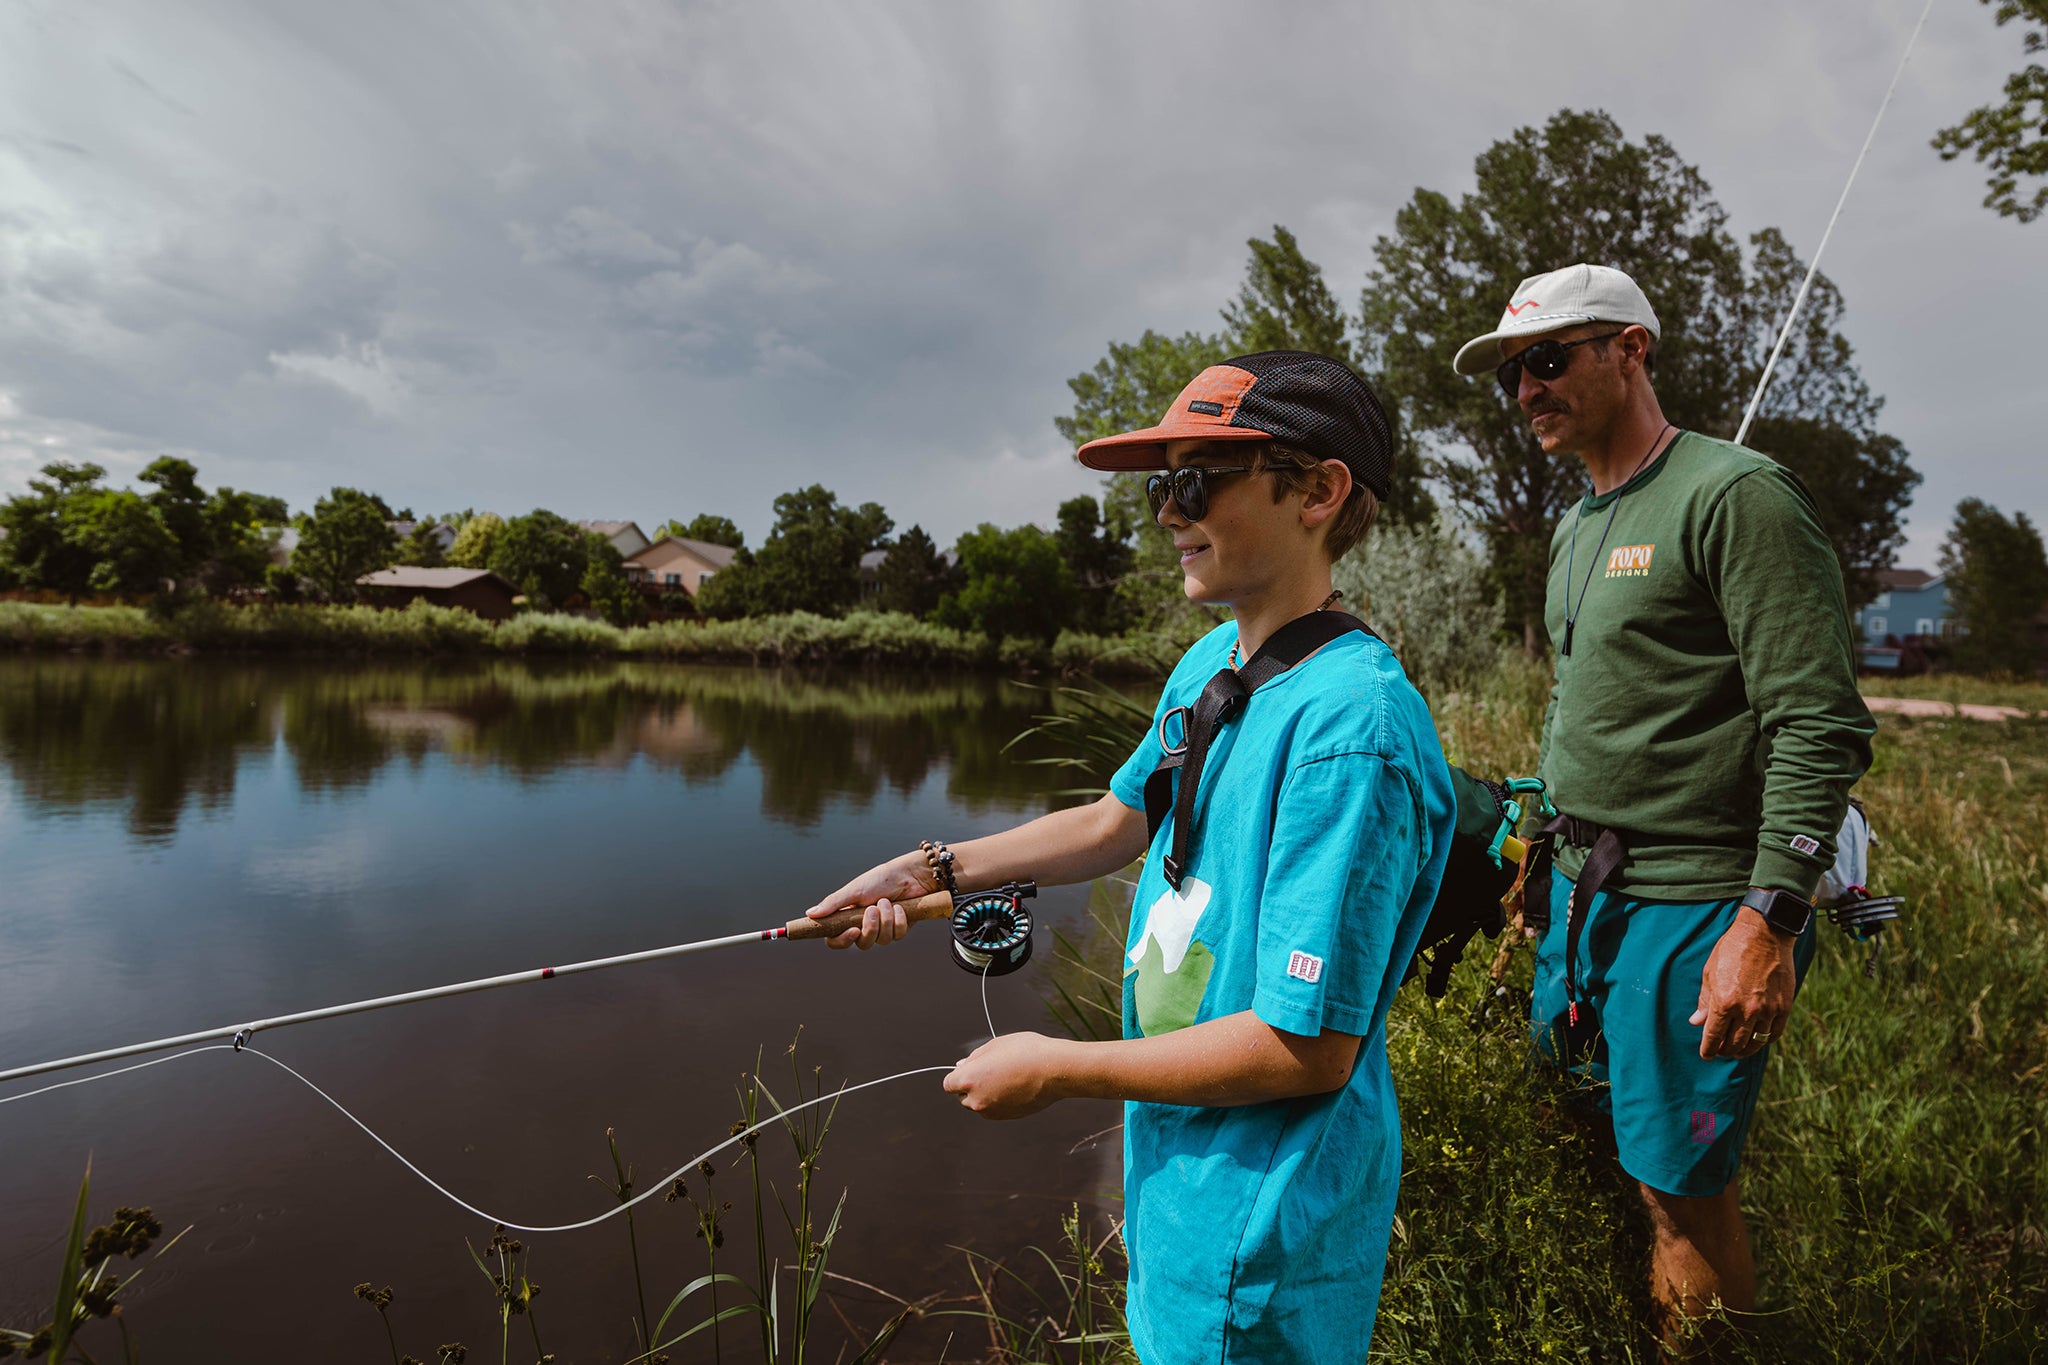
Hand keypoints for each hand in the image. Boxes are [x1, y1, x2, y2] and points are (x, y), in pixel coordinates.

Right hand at [804, 853, 934, 949]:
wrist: (910, 874)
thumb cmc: (880, 879)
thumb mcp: (854, 890)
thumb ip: (833, 903)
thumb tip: (810, 914)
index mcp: (848, 916)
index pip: (836, 939)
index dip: (841, 941)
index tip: (852, 931)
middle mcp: (864, 925)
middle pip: (861, 944)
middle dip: (870, 928)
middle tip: (873, 908)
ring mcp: (882, 929)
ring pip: (881, 941)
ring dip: (885, 920)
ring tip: (887, 901)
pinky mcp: (899, 929)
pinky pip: (897, 936)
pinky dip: (899, 920)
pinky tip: (900, 907)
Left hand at [943, 1032, 1070, 1118]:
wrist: (1054, 1070)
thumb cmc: (1026, 1052)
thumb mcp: (995, 1045)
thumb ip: (974, 1058)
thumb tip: (961, 1067)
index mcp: (969, 1080)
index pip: (949, 1084)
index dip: (958, 1075)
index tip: (971, 1068)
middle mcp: (977, 1100)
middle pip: (962, 1097)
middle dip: (970, 1086)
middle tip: (991, 1070)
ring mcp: (993, 1111)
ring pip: (979, 1105)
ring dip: (985, 1095)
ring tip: (1006, 1077)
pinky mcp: (1007, 1117)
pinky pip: (995, 1110)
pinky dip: (999, 1101)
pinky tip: (1014, 1087)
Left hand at [1690, 906, 1797, 1058]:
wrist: (1764, 935)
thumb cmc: (1731, 951)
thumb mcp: (1710, 973)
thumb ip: (1704, 1001)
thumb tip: (1696, 1022)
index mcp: (1724, 1002)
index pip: (1713, 1036)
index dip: (1708, 1049)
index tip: (1706, 1055)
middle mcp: (1746, 1010)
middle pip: (1734, 1044)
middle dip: (1724, 1051)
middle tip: (1720, 1051)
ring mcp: (1767, 1010)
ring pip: (1755, 1043)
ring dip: (1744, 1050)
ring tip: (1737, 1050)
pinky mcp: (1783, 1007)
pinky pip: (1774, 1034)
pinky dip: (1764, 1041)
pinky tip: (1757, 1039)